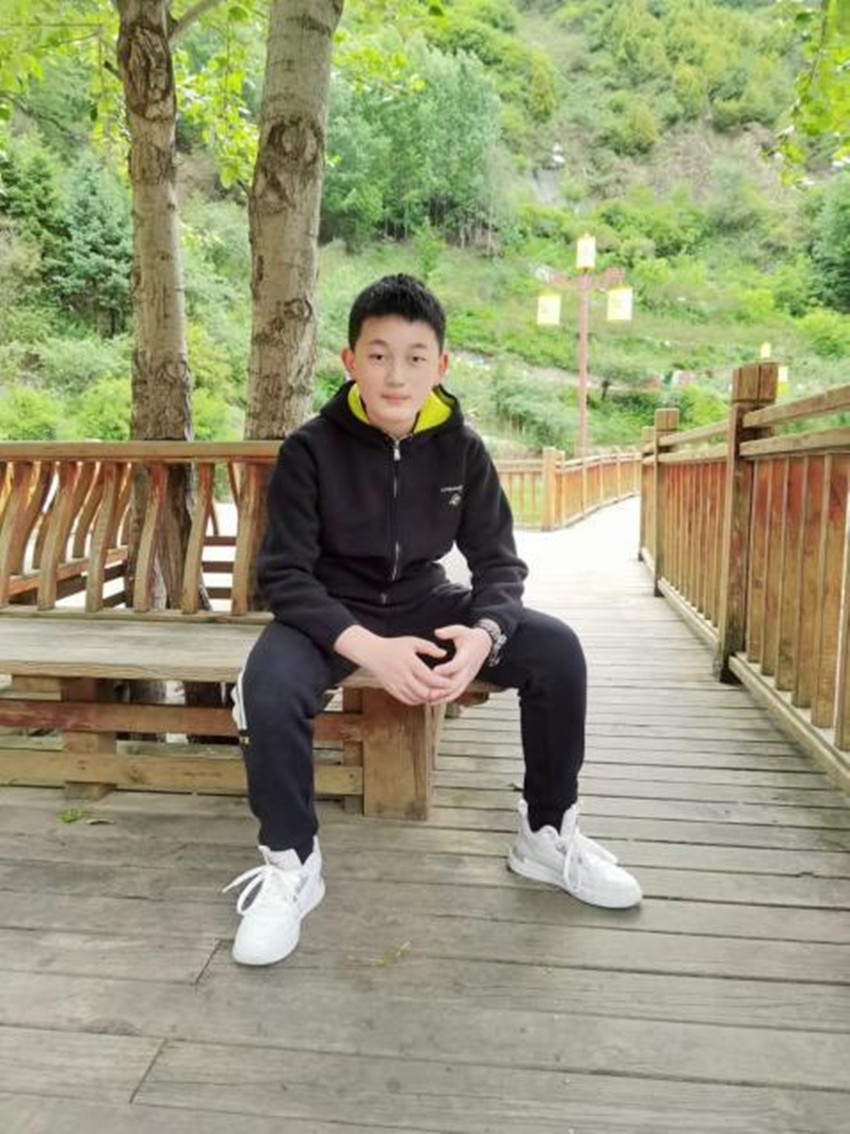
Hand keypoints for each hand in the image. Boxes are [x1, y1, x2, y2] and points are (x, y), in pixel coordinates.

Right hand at [334, 626, 453, 705]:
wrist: (372, 653)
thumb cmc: (394, 646)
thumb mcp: (412, 641)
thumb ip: (429, 647)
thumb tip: (444, 654)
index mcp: (409, 662)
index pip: (430, 677)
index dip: (443, 683)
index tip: (452, 682)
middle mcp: (402, 675)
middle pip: (424, 692)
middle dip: (437, 694)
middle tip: (446, 691)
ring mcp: (396, 684)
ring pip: (416, 698)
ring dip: (428, 698)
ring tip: (438, 694)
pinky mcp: (392, 690)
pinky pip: (407, 700)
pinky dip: (418, 701)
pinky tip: (424, 696)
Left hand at [427, 624, 491, 704]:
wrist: (484, 645)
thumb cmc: (470, 637)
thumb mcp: (460, 630)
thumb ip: (449, 631)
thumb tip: (437, 632)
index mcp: (466, 657)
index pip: (457, 665)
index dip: (446, 669)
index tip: (433, 670)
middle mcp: (468, 670)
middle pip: (456, 683)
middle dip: (441, 688)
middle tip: (425, 690)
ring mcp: (468, 678)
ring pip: (456, 692)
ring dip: (442, 697)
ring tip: (427, 700)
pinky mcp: (466, 682)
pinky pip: (456, 693)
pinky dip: (445, 698)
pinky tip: (433, 701)